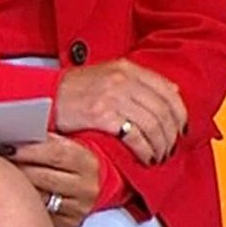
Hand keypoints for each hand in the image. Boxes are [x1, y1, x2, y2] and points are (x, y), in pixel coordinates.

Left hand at [5, 134, 101, 226]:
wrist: (86, 183)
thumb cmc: (64, 157)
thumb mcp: (64, 142)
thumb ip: (44, 136)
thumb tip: (16, 129)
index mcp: (85, 161)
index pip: (55, 153)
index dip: (28, 149)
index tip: (6, 145)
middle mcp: (86, 187)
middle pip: (43, 177)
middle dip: (16, 167)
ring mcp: (78, 208)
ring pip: (38, 198)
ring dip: (14, 187)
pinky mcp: (68, 223)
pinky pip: (39, 214)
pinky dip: (22, 203)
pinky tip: (9, 194)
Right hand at [52, 59, 185, 163]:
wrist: (44, 96)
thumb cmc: (74, 88)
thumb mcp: (109, 73)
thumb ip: (139, 80)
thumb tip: (173, 90)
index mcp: (127, 68)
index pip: (168, 91)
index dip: (180, 114)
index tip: (181, 129)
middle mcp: (123, 80)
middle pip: (163, 111)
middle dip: (171, 135)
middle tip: (170, 149)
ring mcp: (113, 97)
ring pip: (153, 125)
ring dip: (160, 146)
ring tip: (158, 156)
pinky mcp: (102, 116)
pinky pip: (135, 137)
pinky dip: (145, 150)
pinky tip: (144, 158)